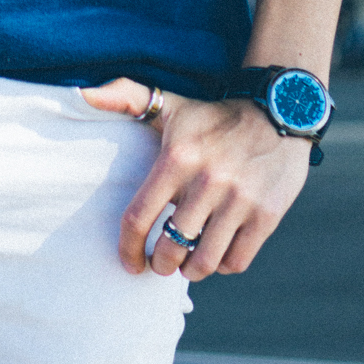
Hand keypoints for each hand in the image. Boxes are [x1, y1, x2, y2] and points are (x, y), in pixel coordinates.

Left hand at [81, 76, 309, 281]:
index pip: (139, 216)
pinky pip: (237, 261)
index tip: (129, 262)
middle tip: (162, 261)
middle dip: (161, 263)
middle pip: (171, 247)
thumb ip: (126, 97)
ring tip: (188, 261)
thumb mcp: (171, 103)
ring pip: (204, 261)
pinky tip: (218, 250)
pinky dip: (223, 265)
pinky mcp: (266, 216)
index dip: (128, 247)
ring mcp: (239, 200)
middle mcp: (207, 180)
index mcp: (177, 157)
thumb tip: (83, 95)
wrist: (279, 112)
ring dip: (192, 269)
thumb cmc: (214, 116)